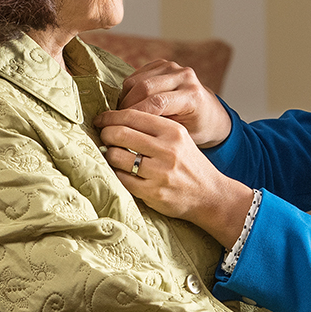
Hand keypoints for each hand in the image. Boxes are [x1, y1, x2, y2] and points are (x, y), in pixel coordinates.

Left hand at [95, 106, 255, 245]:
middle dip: (105, 134)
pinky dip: (116, 173)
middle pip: (120, 134)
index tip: (101, 120)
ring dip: (108, 154)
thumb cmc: (189, 164)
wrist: (210, 195)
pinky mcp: (153, 192)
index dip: (110, 117)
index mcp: (173, 131)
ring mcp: (160, 173)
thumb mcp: (179, 138)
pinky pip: (122, 178)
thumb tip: (114, 120)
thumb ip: (152, 128)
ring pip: (116, 157)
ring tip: (111, 154)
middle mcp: (167, 150)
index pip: (132, 116)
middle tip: (103, 137)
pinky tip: (120, 171)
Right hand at [115, 59, 232, 146]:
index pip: (157, 102)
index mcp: (192, 95)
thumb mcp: (182, 135)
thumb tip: (129, 131)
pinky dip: (128, 90)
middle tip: (116, 122)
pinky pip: (136, 75)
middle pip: (144, 87)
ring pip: (136, 80)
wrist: (210, 114)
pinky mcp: (162, 64)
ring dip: (124, 98)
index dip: (135, 114)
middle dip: (126, 106)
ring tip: (123, 115)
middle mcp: (184, 76)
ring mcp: (173, 67)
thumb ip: (159, 129)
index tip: (120, 127)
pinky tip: (130, 104)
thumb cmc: (197, 129)